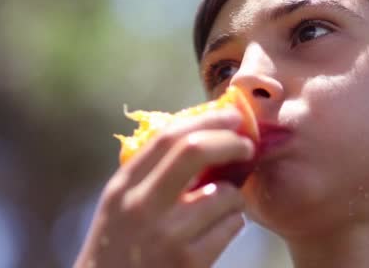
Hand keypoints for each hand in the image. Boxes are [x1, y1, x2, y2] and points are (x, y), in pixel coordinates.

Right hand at [74, 108, 253, 267]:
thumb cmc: (121, 249)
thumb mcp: (121, 207)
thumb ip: (150, 175)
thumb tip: (201, 137)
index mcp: (124, 187)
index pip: (167, 137)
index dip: (206, 120)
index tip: (231, 116)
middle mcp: (141, 206)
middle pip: (194, 150)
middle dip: (229, 141)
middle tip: (247, 145)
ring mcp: (166, 235)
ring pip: (224, 194)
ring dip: (236, 195)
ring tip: (227, 204)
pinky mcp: (188, 262)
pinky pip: (231, 226)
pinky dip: (234, 222)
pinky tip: (220, 230)